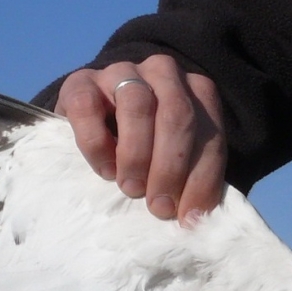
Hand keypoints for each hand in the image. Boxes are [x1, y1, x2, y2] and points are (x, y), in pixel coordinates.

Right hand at [57, 55, 226, 224]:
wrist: (96, 118)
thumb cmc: (146, 147)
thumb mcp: (176, 158)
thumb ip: (190, 176)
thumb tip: (194, 219)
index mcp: (197, 92)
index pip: (210, 136)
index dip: (202, 180)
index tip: (189, 216)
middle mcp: (164, 73)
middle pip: (178, 116)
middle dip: (170, 168)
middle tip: (159, 206)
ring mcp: (122, 72)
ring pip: (137, 104)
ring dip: (136, 154)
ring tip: (132, 188)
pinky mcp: (81, 80)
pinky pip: (88, 106)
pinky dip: (97, 143)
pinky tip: (104, 169)